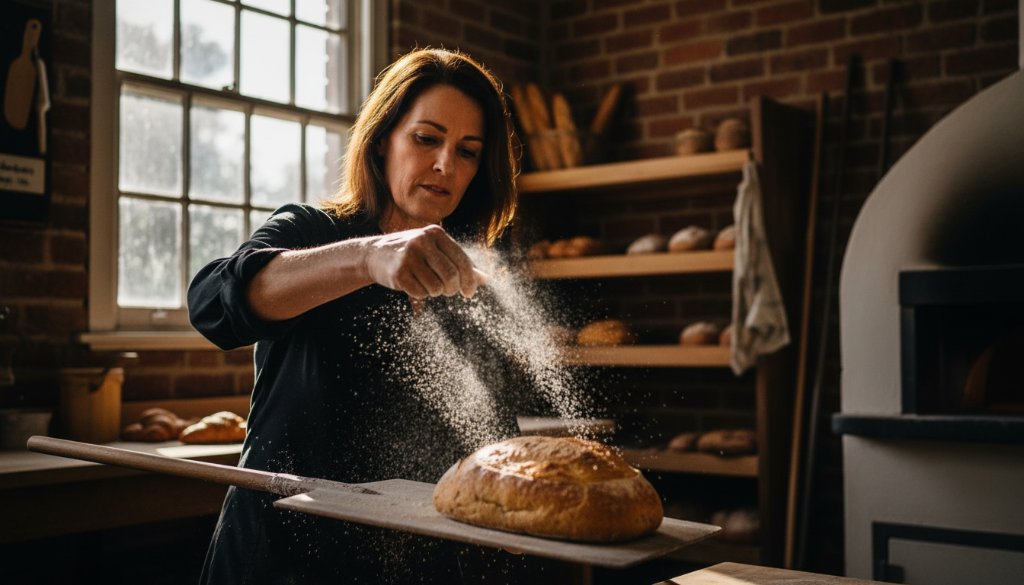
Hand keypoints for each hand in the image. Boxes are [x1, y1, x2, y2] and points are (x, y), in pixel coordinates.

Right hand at [364, 225, 482, 298]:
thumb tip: (487, 279)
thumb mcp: (436, 251)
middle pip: (451, 276)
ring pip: (436, 287)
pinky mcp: (398, 272)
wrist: (375, 254)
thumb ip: (460, 263)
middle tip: (448, 291)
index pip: (461, 260)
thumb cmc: (413, 254)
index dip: (469, 280)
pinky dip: (421, 294)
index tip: (469, 292)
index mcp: (435, 233)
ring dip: (435, 291)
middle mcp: (422, 241)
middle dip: (452, 288)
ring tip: (426, 283)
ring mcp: (409, 256)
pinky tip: (413, 284)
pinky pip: (421, 293)